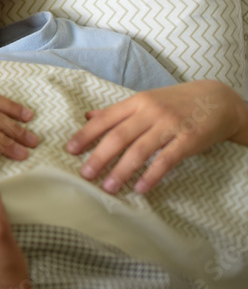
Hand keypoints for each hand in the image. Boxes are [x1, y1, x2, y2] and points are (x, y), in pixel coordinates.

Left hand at [66, 79, 247, 193]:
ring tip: (108, 187)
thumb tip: (88, 116)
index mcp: (136, 102)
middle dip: (99, 156)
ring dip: (121, 170)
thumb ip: (117, 111)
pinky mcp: (188, 140)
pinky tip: (139, 188)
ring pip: (139, 150)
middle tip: (84, 175)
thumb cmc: (176, 102)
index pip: (105, 119)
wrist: (218, 100)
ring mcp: (169, 126)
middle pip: (118, 136)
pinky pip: (166, 160)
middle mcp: (150, 112)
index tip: (69, 150)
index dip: (86, 135)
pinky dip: (151, 175)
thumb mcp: (145, 100)